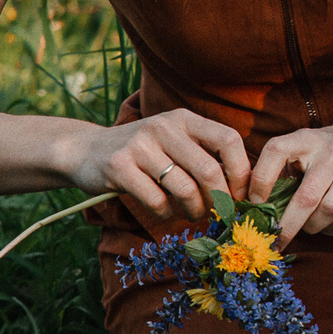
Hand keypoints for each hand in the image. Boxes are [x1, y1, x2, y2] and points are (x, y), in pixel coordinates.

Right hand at [74, 107, 249, 225]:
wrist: (86, 150)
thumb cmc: (143, 153)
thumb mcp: (174, 141)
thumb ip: (205, 154)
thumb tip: (246, 187)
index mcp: (184, 119)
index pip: (229, 140)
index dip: (242, 172)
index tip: (240, 195)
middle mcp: (164, 127)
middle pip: (209, 171)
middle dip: (219, 201)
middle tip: (218, 214)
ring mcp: (140, 146)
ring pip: (185, 190)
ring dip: (194, 211)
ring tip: (192, 214)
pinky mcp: (120, 168)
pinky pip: (157, 202)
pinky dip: (167, 214)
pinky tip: (165, 211)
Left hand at [250, 120, 332, 237]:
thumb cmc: (321, 153)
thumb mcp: (299, 149)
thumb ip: (277, 171)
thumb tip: (256, 209)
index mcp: (306, 139)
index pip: (276, 151)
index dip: (261, 180)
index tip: (255, 204)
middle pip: (306, 198)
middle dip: (287, 226)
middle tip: (275, 241)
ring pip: (329, 212)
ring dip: (312, 227)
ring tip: (308, 224)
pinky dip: (332, 230)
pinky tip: (328, 222)